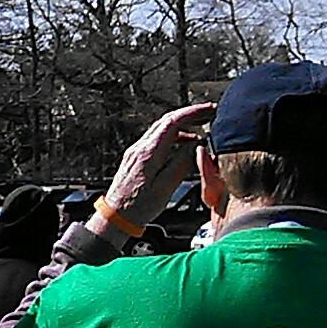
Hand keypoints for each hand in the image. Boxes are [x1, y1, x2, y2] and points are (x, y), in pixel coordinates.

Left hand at [101, 102, 217, 229]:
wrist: (115, 218)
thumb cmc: (139, 207)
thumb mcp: (166, 187)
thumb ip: (182, 163)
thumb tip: (198, 144)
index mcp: (148, 153)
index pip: (173, 121)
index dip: (194, 112)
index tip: (210, 110)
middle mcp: (140, 148)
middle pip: (167, 121)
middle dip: (190, 114)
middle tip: (209, 113)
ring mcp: (136, 152)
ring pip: (162, 129)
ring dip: (183, 125)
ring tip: (201, 128)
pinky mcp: (136, 159)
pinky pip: (157, 140)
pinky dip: (174, 137)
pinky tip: (184, 145)